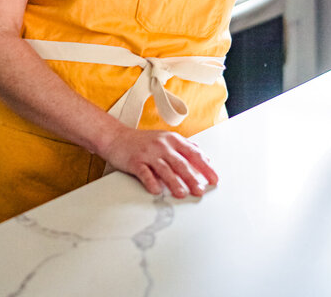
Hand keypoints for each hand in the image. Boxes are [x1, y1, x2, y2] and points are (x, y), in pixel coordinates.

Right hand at [99, 126, 218, 198]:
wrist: (116, 137)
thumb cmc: (143, 141)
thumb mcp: (166, 139)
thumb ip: (185, 147)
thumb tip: (204, 157)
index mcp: (172, 140)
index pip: (193, 153)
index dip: (205, 167)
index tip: (214, 179)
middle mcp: (162, 145)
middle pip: (180, 163)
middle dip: (192, 177)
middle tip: (200, 190)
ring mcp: (148, 153)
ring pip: (164, 169)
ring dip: (174, 182)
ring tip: (182, 193)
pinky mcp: (135, 161)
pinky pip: (144, 173)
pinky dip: (151, 181)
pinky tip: (156, 190)